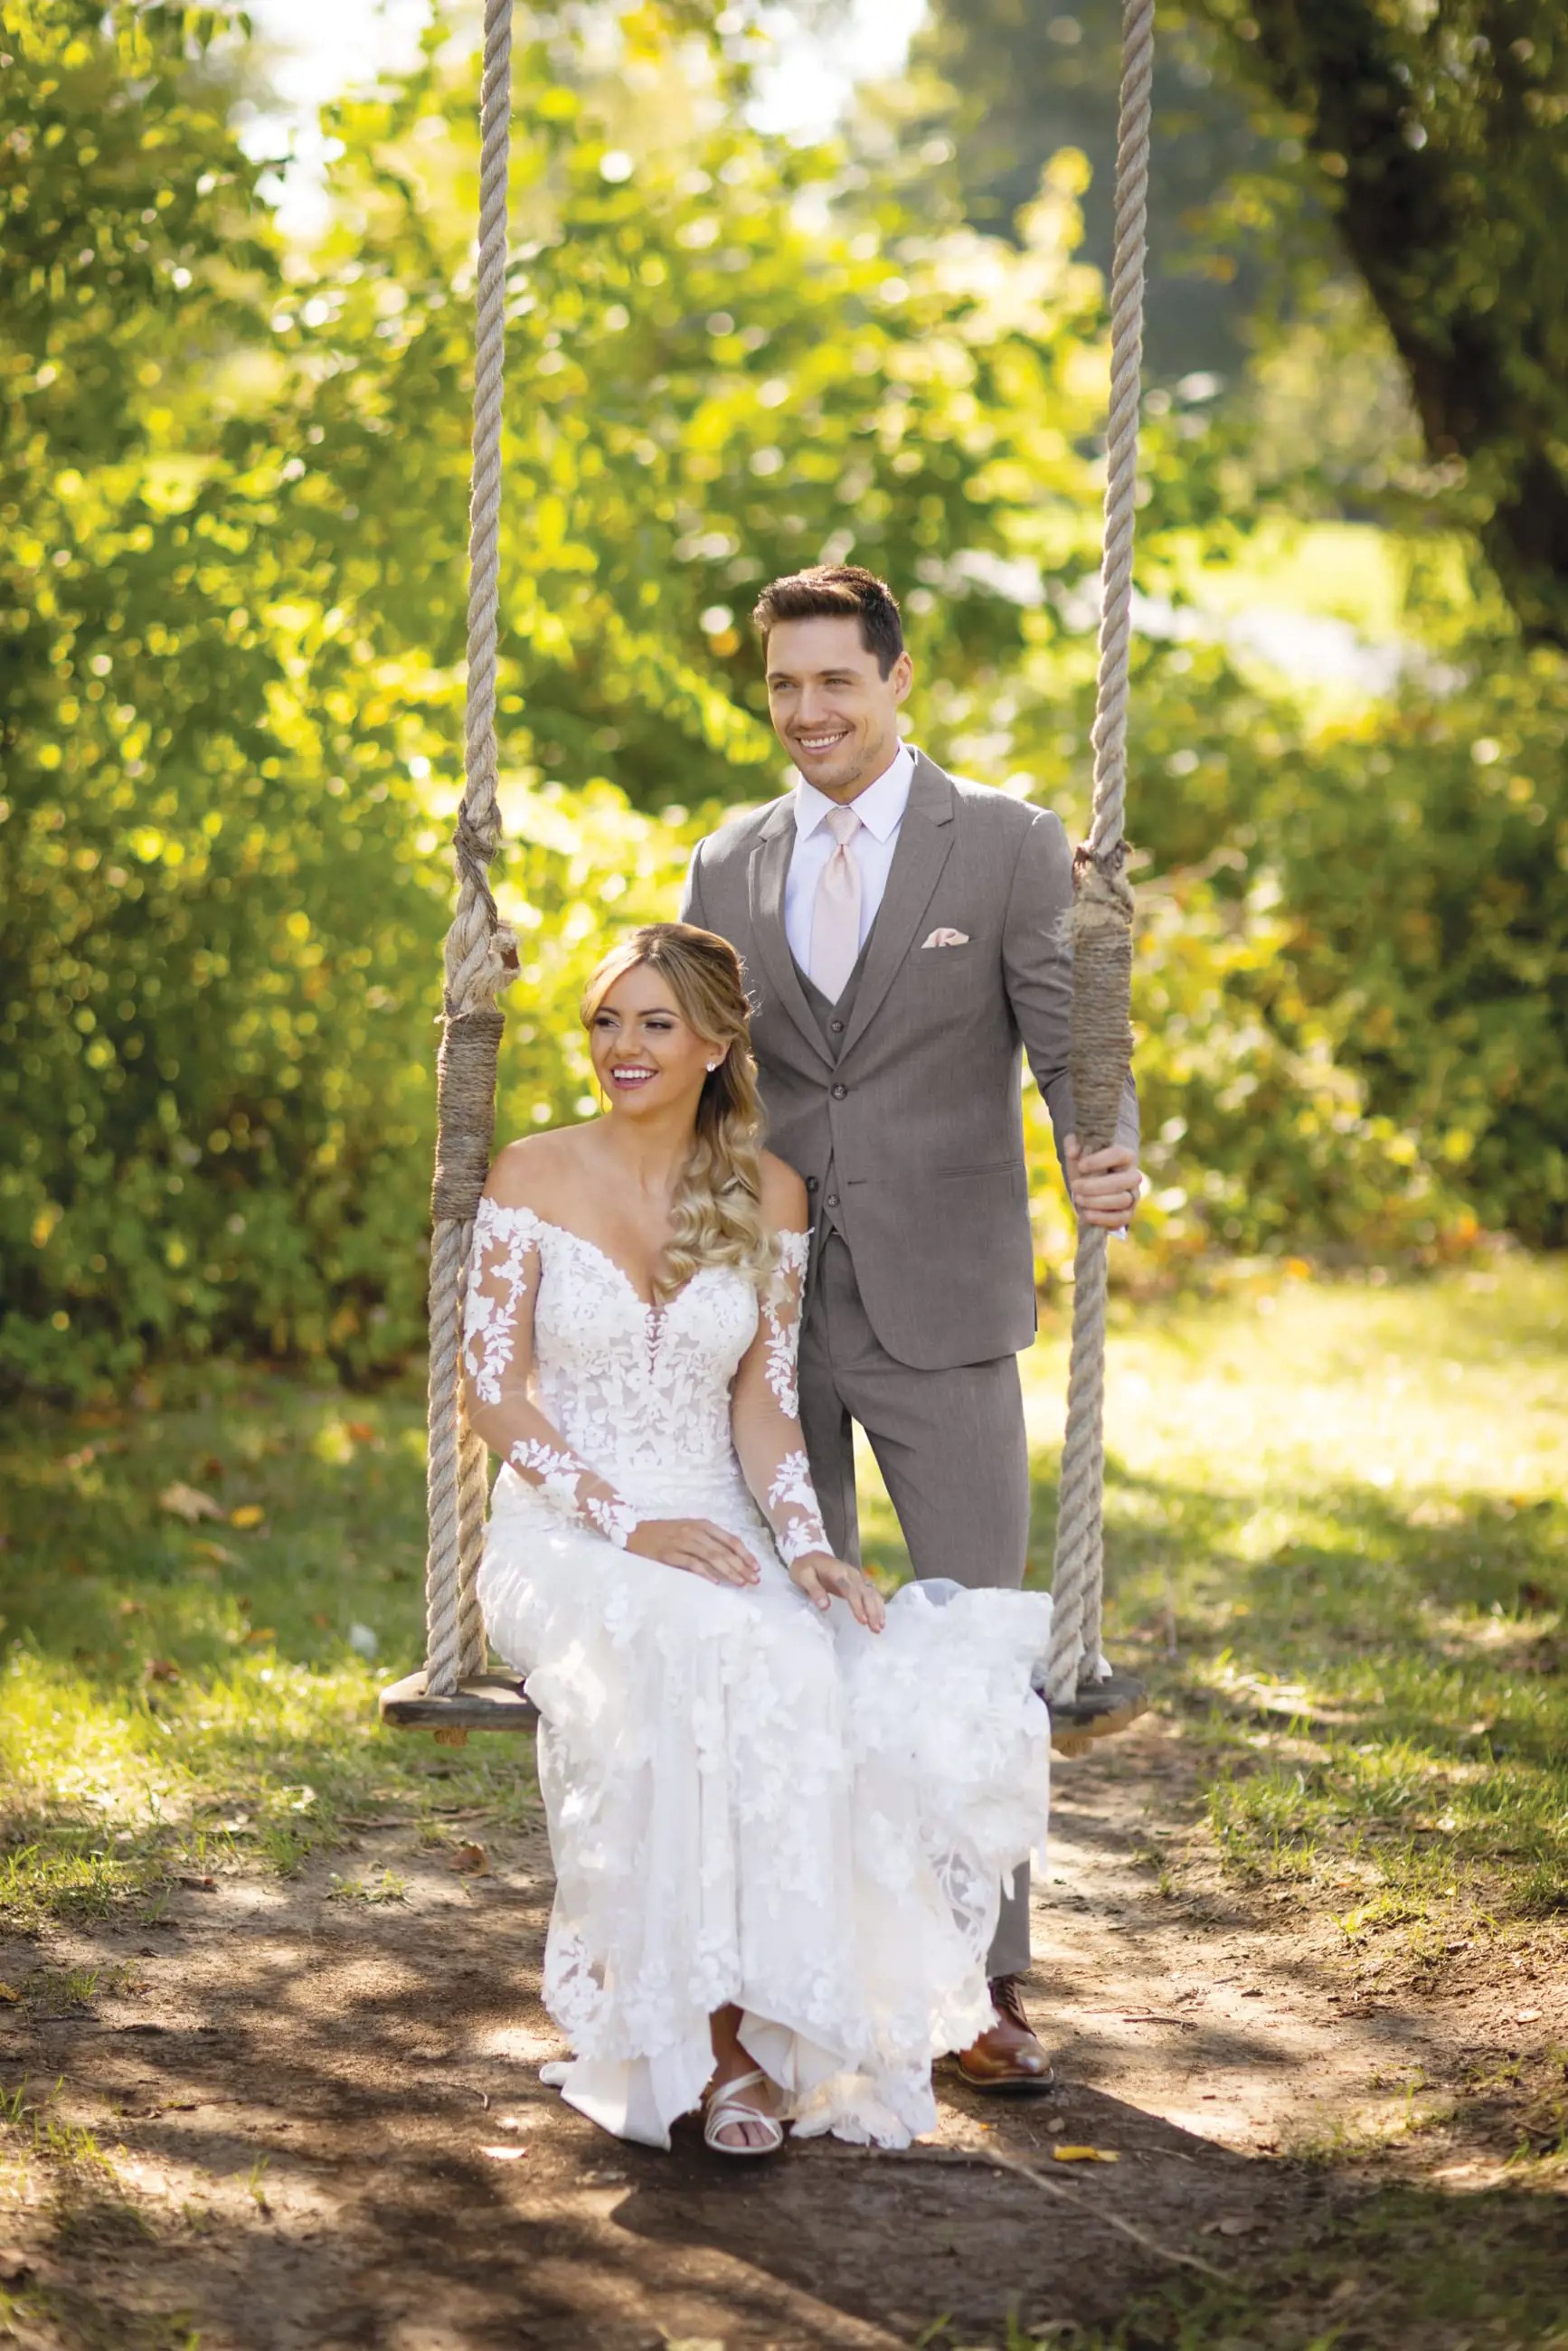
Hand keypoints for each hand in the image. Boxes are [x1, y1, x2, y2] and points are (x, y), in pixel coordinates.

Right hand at [627, 1518, 760, 1586]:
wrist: (634, 1531)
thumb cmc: (665, 1533)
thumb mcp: (689, 1530)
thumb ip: (708, 1540)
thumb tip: (732, 1557)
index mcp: (702, 1524)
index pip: (730, 1539)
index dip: (745, 1554)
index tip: (757, 1567)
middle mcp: (694, 1531)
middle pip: (723, 1550)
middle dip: (741, 1566)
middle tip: (754, 1580)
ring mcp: (681, 1541)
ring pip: (711, 1557)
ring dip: (728, 1571)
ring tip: (740, 1583)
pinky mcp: (668, 1553)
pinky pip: (691, 1564)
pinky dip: (705, 1573)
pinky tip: (715, 1583)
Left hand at [789, 1550, 886, 1632]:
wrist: (809, 1553)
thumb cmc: (805, 1567)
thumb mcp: (802, 1576)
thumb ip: (814, 1589)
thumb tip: (825, 1606)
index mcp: (837, 1571)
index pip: (850, 1590)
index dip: (857, 1605)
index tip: (863, 1621)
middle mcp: (851, 1573)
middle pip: (865, 1592)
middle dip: (872, 1610)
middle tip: (875, 1629)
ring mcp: (856, 1577)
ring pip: (871, 1593)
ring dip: (877, 1609)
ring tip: (880, 1627)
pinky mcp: (858, 1582)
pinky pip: (871, 1593)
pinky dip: (878, 1605)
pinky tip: (880, 1618)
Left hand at [1064, 1135, 1141, 1231]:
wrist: (1089, 1187)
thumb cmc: (1085, 1166)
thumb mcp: (1077, 1151)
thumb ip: (1073, 1143)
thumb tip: (1073, 1152)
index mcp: (1125, 1156)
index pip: (1119, 1154)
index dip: (1100, 1160)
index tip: (1080, 1166)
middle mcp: (1133, 1176)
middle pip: (1123, 1180)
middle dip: (1096, 1185)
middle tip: (1075, 1186)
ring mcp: (1132, 1196)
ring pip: (1123, 1200)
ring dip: (1097, 1201)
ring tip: (1078, 1199)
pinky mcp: (1127, 1213)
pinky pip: (1122, 1219)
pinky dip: (1103, 1218)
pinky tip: (1086, 1214)